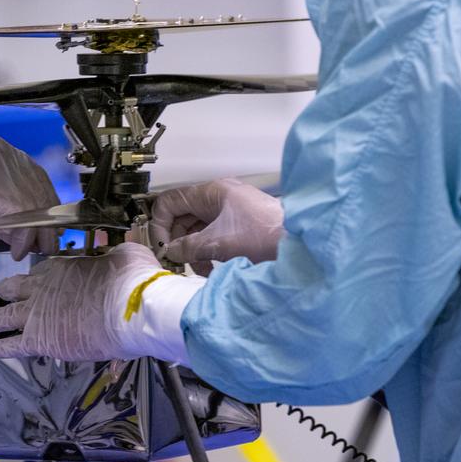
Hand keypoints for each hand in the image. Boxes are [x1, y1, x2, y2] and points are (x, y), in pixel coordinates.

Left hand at [0, 243, 197, 362]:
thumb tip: (120, 247)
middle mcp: (43, 287)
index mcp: (61, 267)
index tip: (29, 282)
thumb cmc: (132, 281)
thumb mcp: (124, 255)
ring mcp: (37, 313)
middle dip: (4, 293)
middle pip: (13, 289)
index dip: (33, 279)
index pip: (38, 272)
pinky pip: (10, 344)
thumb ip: (113, 252)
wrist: (131, 308)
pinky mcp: (39, 339)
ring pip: (3, 316)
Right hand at [148, 179, 283, 272]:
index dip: (161, 224)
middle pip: (183, 218)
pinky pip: (213, 239)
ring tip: (200, 268)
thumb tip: (170, 252)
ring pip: (198, 231)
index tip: (162, 246)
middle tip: (177, 260)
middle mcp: (219, 199)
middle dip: (179, 242)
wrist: (299, 246)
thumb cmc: (267, 235)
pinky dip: (209, 254)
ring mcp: (230, 213)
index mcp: (212, 193)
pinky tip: (213, 268)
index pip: (170, 202)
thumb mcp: (218, 243)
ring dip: (195, 252)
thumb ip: (188, 247)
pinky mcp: (240, 228)